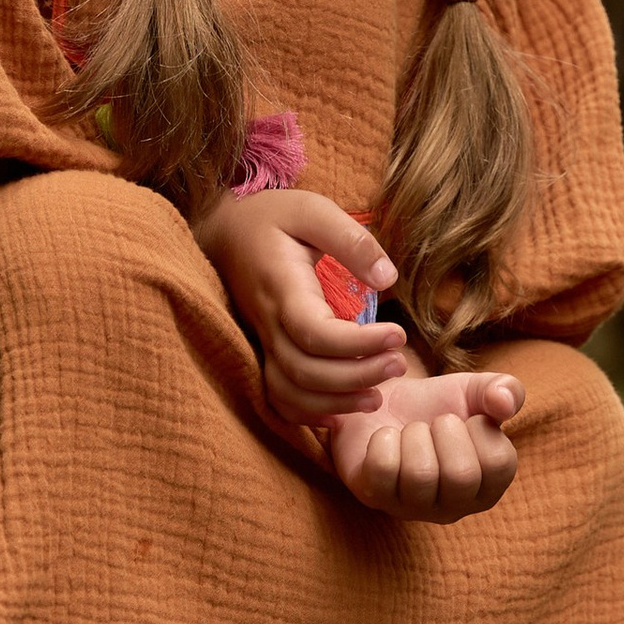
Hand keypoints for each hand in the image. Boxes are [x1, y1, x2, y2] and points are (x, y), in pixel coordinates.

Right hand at [195, 185, 410, 428]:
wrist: (223, 232)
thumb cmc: (271, 219)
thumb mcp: (311, 210)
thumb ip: (351, 240)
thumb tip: (387, 278)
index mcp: (281, 288)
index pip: (313, 333)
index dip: (357, 344)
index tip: (397, 334)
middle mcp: (267, 323)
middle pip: (305, 372)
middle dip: (357, 376)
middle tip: (400, 364)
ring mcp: (262, 343)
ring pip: (290, 393)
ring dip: (337, 403)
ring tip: (380, 394)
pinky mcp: (264, 353)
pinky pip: (278, 397)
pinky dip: (309, 414)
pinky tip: (343, 411)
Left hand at [322, 368, 523, 523]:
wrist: (385, 403)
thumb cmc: (436, 405)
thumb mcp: (475, 391)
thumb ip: (504, 390)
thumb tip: (505, 401)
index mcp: (488, 487)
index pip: (500, 463)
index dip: (480, 429)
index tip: (465, 422)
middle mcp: (454, 508)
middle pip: (461, 475)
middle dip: (445, 431)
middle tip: (435, 424)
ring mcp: (412, 509)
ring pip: (419, 474)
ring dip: (414, 435)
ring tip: (411, 431)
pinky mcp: (375, 498)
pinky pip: (382, 469)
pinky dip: (383, 440)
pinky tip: (386, 438)